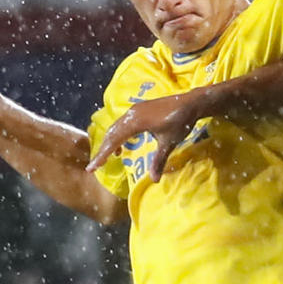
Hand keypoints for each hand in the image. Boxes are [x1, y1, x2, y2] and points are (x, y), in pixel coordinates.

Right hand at [86, 89, 207, 177]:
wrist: (190, 103)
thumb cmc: (181, 122)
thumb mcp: (169, 143)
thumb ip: (159, 160)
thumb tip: (154, 180)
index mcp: (136, 122)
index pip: (114, 140)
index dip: (102, 155)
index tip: (91, 168)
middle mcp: (131, 114)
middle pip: (111, 134)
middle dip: (102, 151)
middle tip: (94, 166)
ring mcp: (134, 110)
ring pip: (115, 127)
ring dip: (109, 143)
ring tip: (106, 158)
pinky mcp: (139, 110)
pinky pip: (122, 123)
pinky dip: (117, 135)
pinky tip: (121, 146)